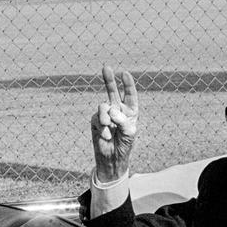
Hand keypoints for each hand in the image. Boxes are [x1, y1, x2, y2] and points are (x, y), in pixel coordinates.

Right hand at [91, 66, 138, 181]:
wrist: (112, 158)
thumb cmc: (125, 144)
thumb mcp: (129, 132)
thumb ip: (122, 119)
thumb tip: (110, 110)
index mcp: (130, 111)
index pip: (130, 94)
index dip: (127, 84)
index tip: (124, 73)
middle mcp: (117, 110)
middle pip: (113, 91)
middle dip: (109, 80)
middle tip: (106, 67)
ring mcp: (105, 114)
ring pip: (103, 106)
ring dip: (106, 117)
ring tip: (109, 128)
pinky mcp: (95, 121)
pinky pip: (97, 118)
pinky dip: (102, 127)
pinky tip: (105, 135)